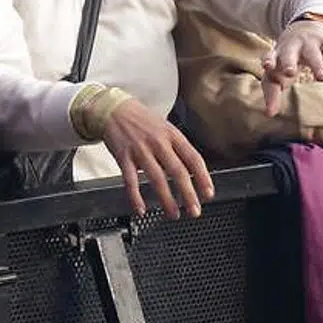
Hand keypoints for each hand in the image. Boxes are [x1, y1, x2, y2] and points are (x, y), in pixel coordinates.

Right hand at [102, 99, 214, 219]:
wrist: (113, 109)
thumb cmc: (141, 120)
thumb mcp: (165, 127)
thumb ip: (177, 147)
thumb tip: (192, 171)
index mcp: (172, 135)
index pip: (193, 158)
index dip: (203, 178)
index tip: (208, 194)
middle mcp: (158, 142)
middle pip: (177, 171)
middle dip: (188, 194)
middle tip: (194, 211)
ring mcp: (140, 149)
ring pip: (156, 178)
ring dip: (166, 199)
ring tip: (173, 213)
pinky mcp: (123, 156)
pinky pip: (130, 180)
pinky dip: (136, 197)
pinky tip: (141, 209)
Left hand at [262, 20, 322, 113]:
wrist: (302, 30)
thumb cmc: (285, 61)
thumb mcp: (278, 72)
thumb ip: (272, 93)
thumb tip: (269, 114)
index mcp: (277, 55)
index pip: (270, 58)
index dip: (269, 62)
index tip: (267, 66)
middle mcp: (291, 47)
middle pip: (288, 53)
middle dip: (289, 61)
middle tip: (290, 71)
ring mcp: (308, 44)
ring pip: (313, 53)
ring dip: (316, 65)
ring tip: (321, 77)